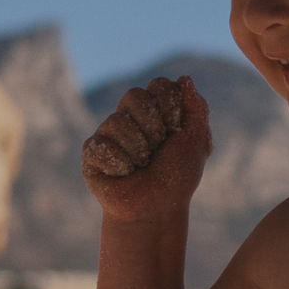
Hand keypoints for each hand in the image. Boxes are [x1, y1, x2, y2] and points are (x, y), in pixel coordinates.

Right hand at [80, 75, 211, 218]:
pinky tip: (124, 174)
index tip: (176, 131)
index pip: (159, 85)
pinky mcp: (92, 152)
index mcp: (155, 109)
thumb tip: (185, 78)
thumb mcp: (196, 142)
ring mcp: (109, 133)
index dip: (170, 108)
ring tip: (141, 166)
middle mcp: (130, 116)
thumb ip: (195, 108)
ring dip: (138, 150)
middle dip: (153, 127)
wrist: (157, 209)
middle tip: (158, 149)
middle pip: (134, 95)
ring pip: (117, 121)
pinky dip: (120, 164)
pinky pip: (101, 145)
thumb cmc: (177, 177)